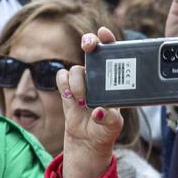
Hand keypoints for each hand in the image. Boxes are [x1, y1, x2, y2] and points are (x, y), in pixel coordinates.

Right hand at [51, 28, 123, 177]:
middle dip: (89, 44)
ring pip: (76, 69)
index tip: (103, 34)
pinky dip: (64, 85)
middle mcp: (99, 77)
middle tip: (89, 47)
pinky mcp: (67, 89)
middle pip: (92, 50)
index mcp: (116, 80)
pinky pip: (61, 77)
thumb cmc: (105, 132)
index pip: (113, 53)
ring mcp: (83, 82)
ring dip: (78, 83)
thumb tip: (99, 111)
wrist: (87, 143)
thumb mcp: (113, 128)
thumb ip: (109, 119)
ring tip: (83, 102)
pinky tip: (71, 98)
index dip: (108, 40)